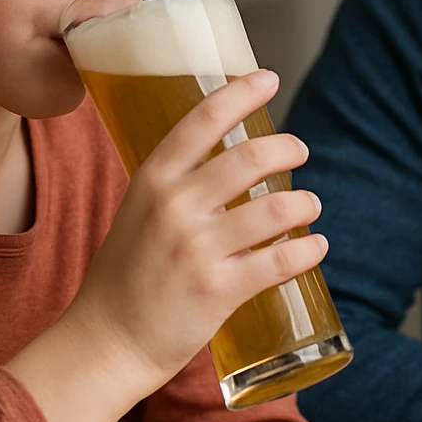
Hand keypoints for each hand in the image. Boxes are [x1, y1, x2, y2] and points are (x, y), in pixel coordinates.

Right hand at [6, 69, 327, 421]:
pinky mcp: (216, 291)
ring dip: (305, 203)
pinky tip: (316, 247)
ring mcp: (195, 250)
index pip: (202, 120)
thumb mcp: (138, 211)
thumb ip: (176, 182)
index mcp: (152, 180)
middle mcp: (173, 207)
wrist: (105, 342)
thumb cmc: (126, 274)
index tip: (268, 78)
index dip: (241, 93)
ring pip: (276, 210)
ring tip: (310, 206)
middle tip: (299, 150)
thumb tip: (227, 155)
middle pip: (250, 158)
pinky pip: (280, 262)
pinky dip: (309, 250)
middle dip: (287, 148)